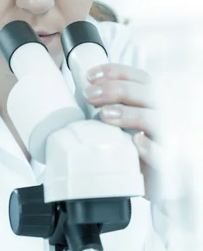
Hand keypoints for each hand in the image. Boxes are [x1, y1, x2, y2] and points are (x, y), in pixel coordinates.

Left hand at [84, 63, 161, 197]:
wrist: (143, 178)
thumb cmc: (128, 145)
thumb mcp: (118, 122)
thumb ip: (106, 106)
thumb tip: (82, 94)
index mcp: (150, 100)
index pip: (138, 77)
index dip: (115, 72)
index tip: (90, 76)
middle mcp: (163, 113)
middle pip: (146, 92)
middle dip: (115, 89)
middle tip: (90, 95)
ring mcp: (167, 136)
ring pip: (156, 119)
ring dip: (129, 114)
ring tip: (104, 115)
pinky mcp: (166, 161)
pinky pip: (163, 153)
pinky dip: (150, 146)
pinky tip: (136, 141)